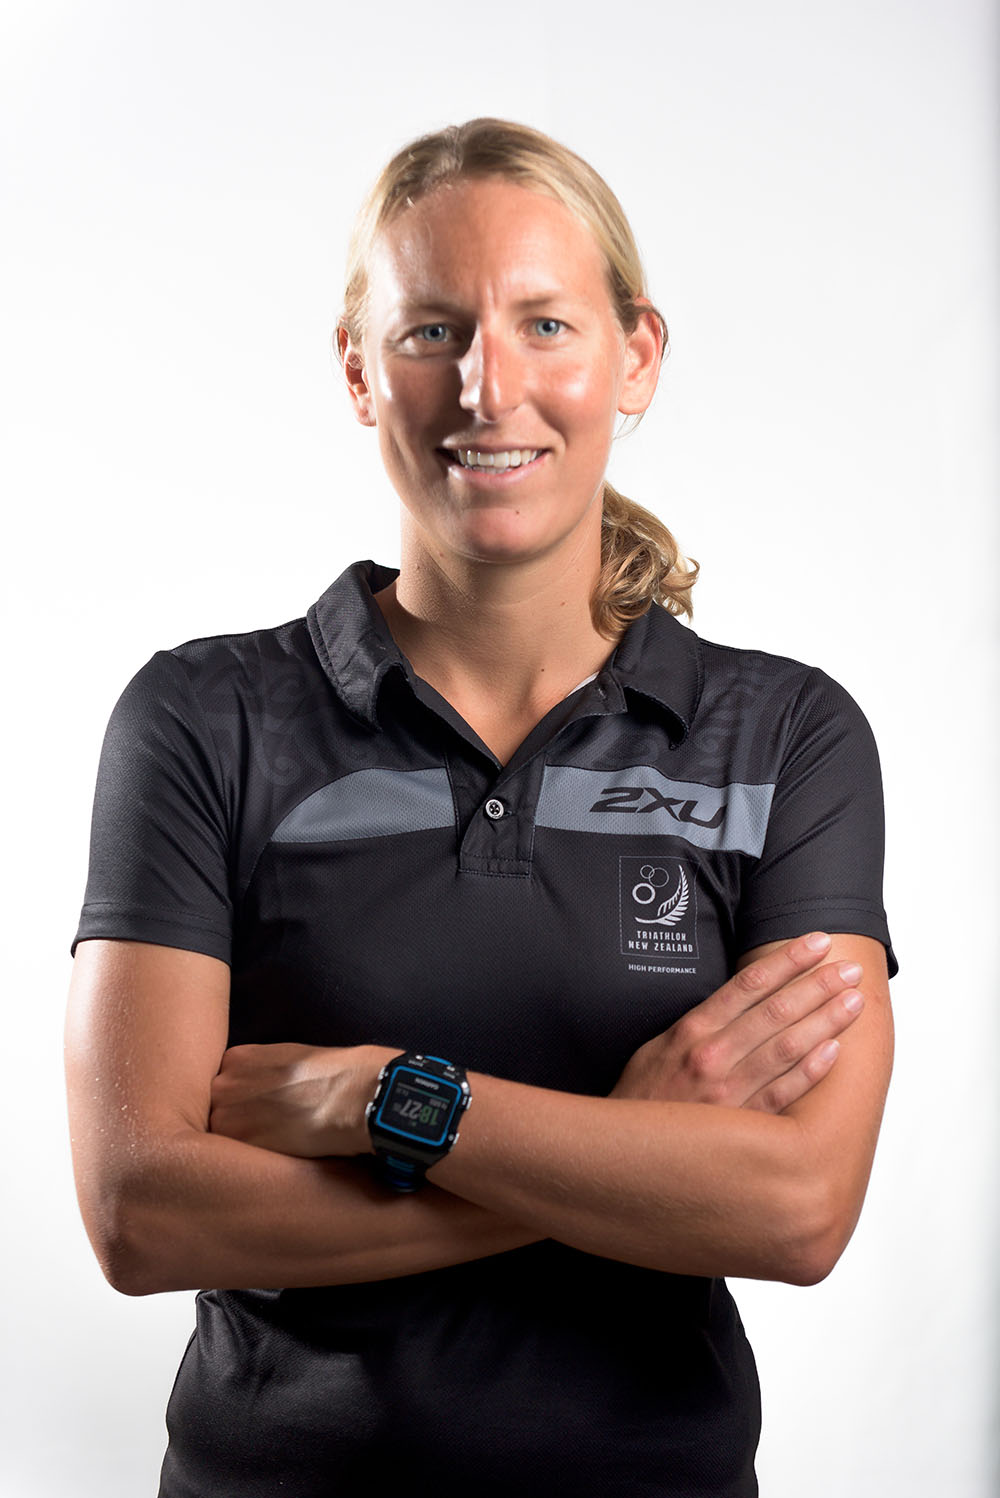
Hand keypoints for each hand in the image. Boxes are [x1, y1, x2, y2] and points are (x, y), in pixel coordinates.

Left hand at [210, 1042, 395, 1156]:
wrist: (351, 1095)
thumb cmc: (332, 1075)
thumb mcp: (289, 1058)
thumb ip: (262, 1074)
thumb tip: (260, 1095)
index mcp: (236, 1058)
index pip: (223, 1088)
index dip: (242, 1103)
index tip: (261, 1110)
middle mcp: (222, 1084)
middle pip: (216, 1112)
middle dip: (237, 1122)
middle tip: (269, 1130)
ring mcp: (225, 1116)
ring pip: (221, 1138)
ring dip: (239, 1146)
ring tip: (274, 1145)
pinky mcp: (237, 1147)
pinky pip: (231, 1161)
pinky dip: (247, 1164)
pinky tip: (274, 1157)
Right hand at [610, 932, 863, 1112]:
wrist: (621, 1157)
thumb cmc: (640, 1100)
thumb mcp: (656, 1049)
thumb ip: (698, 1025)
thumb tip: (740, 1000)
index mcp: (691, 1031)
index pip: (748, 984)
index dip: (787, 960)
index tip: (816, 942)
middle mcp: (712, 1057)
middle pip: (776, 1010)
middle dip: (817, 985)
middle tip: (850, 967)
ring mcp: (728, 1094)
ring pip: (786, 1047)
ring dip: (825, 1020)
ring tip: (853, 1000)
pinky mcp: (741, 1128)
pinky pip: (783, 1095)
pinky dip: (810, 1071)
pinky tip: (835, 1051)